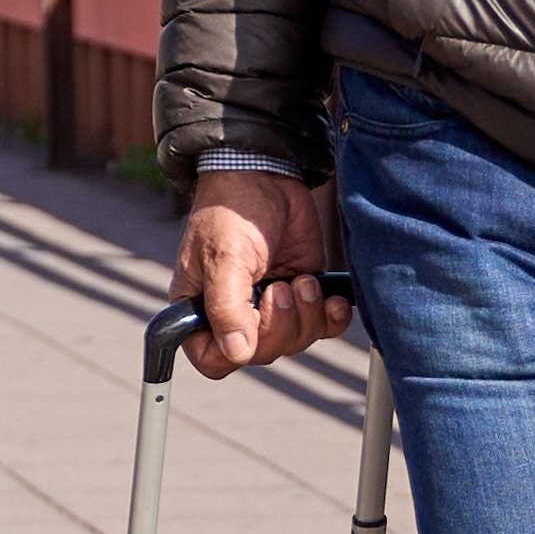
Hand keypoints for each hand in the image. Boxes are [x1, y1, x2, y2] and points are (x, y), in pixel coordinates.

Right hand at [176, 172, 345, 378]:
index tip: (253, 329)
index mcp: (201, 308)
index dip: (234, 356)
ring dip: (307, 316)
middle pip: (262, 353)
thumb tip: (236, 353)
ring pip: (295, 342)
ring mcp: (270, 306)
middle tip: (284, 287)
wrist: (266, 175)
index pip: (213, 358)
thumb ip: (227, 307)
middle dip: (282, 326)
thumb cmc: (232, 211)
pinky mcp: (301, 295)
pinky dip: (331, 317)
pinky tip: (333, 297)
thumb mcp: (224, 257)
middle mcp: (234, 313)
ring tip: (303, 280)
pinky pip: (321, 326)